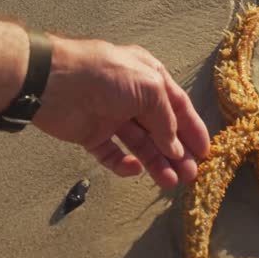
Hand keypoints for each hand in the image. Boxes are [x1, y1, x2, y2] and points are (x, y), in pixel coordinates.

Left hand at [33, 37, 210, 188]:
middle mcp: (132, 96)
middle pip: (160, 129)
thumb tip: (175, 147)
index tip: (205, 152)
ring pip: (140, 144)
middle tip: (191, 175)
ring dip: (156, 163)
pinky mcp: (91, 134)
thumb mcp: (149, 88)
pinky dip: (124, 164)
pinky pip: (112, 154)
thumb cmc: (105, 74)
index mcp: (149, 77)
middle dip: (177, 152)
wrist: (53, 82)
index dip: (192, 129)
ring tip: (170, 182)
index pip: (178, 105)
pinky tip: (134, 169)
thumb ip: (166, 118)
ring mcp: (111, 116)